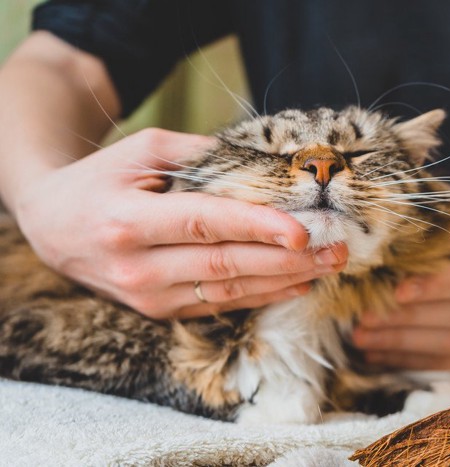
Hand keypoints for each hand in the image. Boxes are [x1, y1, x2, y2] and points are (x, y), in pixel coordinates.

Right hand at [14, 128, 346, 318]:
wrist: (51, 225)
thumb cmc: (100, 179)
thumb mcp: (141, 150)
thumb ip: (200, 155)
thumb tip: (264, 162)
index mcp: (129, 222)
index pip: (206, 225)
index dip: (257, 228)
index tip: (302, 231)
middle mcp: (138, 266)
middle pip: (225, 265)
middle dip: (287, 259)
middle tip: (335, 248)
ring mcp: (148, 296)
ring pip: (228, 293)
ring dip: (283, 280)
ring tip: (327, 266)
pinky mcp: (159, 310)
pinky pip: (218, 306)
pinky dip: (261, 296)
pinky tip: (295, 283)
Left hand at [352, 222, 449, 369]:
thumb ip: (431, 239)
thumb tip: (385, 252)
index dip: (436, 287)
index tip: (397, 292)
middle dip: (410, 319)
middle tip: (367, 318)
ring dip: (404, 344)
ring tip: (364, 338)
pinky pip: (449, 364)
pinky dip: (411, 360)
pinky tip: (379, 354)